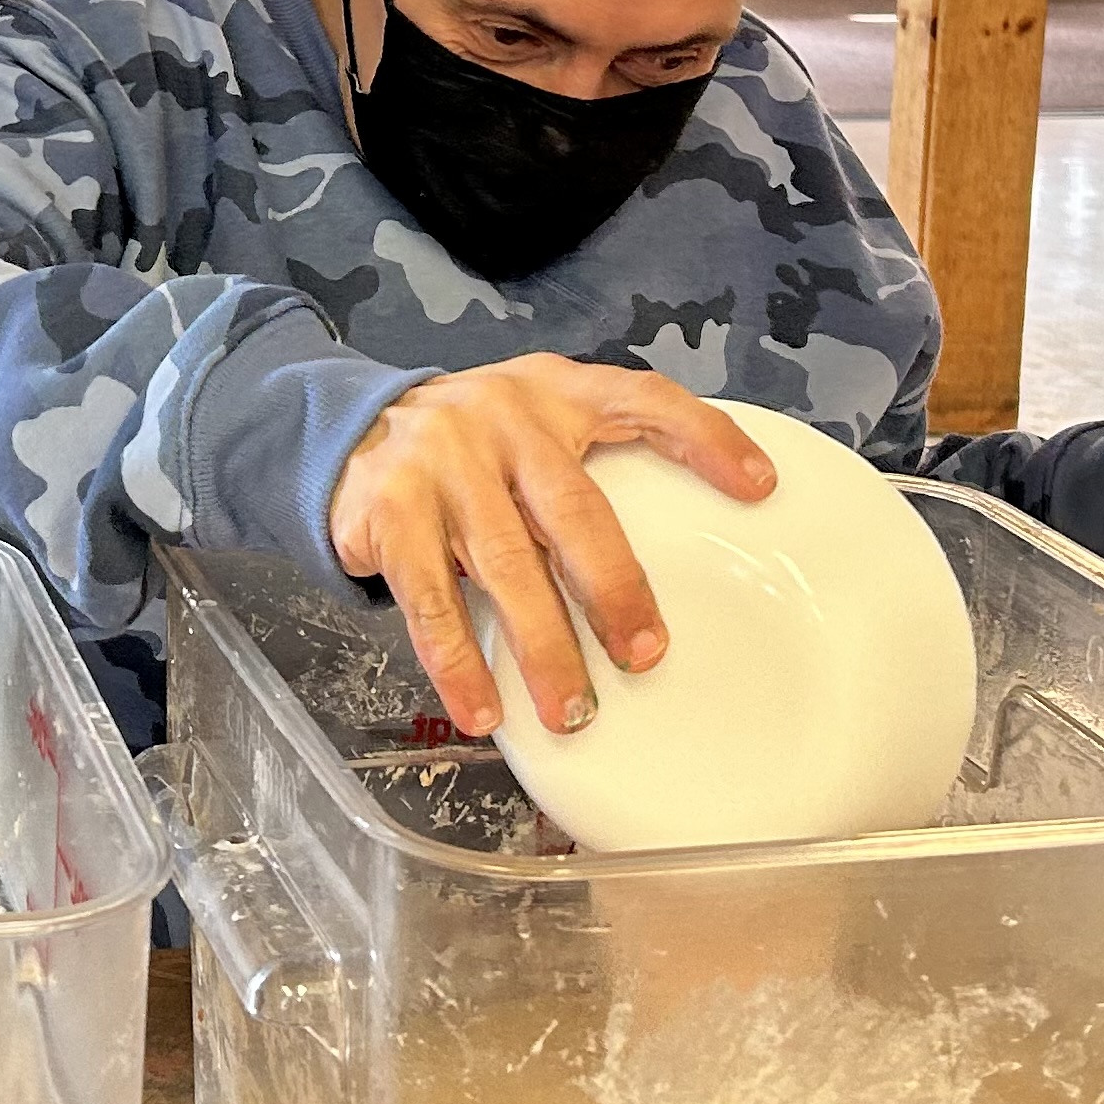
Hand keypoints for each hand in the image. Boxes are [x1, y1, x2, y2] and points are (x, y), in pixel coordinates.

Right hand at [327, 355, 774, 741]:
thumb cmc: (470, 446)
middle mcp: (502, 418)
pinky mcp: (389, 511)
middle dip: (613, 587)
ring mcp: (441, 463)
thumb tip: (676, 568)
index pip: (641, 398)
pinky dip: (456, 661)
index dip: (704, 436)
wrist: (343, 427)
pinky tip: (481, 710)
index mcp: (554, 392)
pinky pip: (430, 597)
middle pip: (572, 508)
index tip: (760, 487)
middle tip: (646, 656)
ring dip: (541, 645)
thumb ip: (586, 467)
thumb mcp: (531, 424)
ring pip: (504, 563)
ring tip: (571, 711)